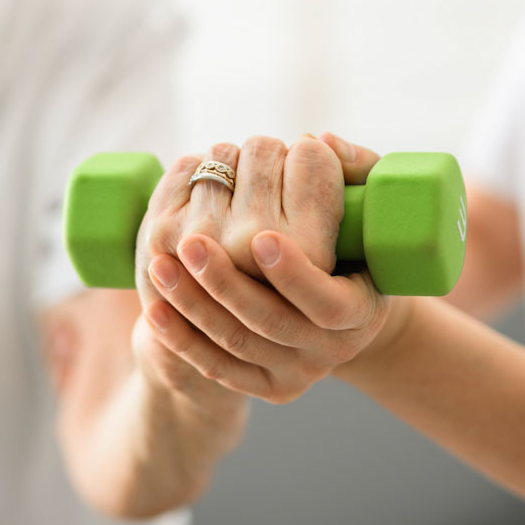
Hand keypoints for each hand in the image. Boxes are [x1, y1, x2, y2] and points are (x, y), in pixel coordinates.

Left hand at [132, 137, 345, 393]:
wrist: (335, 317)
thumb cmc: (354, 246)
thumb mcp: (369, 212)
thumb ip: (357, 171)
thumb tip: (320, 142)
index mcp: (358, 310)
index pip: (326, 300)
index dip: (293, 273)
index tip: (260, 236)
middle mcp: (327, 347)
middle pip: (270, 320)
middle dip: (226, 281)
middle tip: (190, 242)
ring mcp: (291, 370)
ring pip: (234, 340)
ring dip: (193, 302)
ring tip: (160, 261)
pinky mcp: (260, 383)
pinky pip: (214, 365)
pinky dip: (181, 338)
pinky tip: (155, 310)